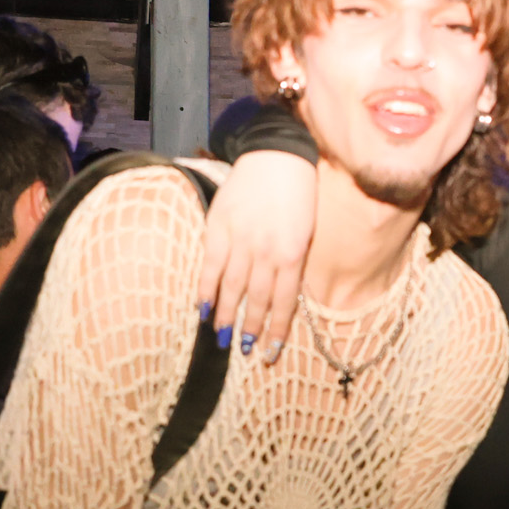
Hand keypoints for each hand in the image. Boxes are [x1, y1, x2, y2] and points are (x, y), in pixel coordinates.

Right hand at [197, 150, 317, 362]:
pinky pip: (211, 265)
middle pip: (258, 299)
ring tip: (220, 337)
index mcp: (294, 254)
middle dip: (251, 329)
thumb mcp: (306, 231)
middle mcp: (268, 251)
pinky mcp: (219, 227)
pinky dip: (206, 288)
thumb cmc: (297, 195)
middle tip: (244, 351)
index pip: (285, 302)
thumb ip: (293, 263)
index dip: (276, 331)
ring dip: (226, 315)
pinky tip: (202, 307)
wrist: (277, 155)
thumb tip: (282, 299)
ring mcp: (242, 239)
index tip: (270, 353)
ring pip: (233, 287)